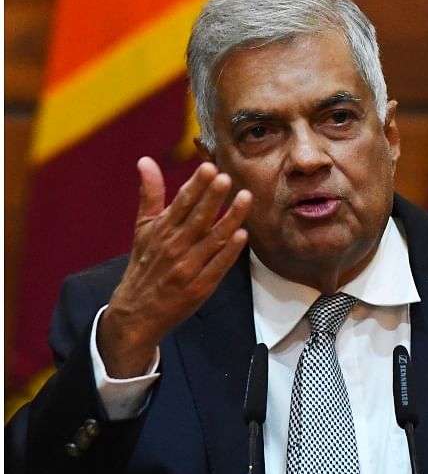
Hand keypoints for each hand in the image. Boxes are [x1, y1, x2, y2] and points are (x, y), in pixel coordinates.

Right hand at [97, 158, 251, 376]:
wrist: (136, 312)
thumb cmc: (144, 265)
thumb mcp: (142, 228)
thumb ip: (150, 195)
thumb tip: (145, 161)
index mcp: (160, 231)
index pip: (181, 203)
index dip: (196, 185)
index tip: (210, 168)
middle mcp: (173, 247)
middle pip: (197, 218)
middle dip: (213, 198)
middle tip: (228, 178)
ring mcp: (187, 268)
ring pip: (212, 240)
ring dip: (229, 219)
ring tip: (245, 199)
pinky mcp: (199, 286)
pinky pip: (218, 266)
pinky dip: (230, 251)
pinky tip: (243, 235)